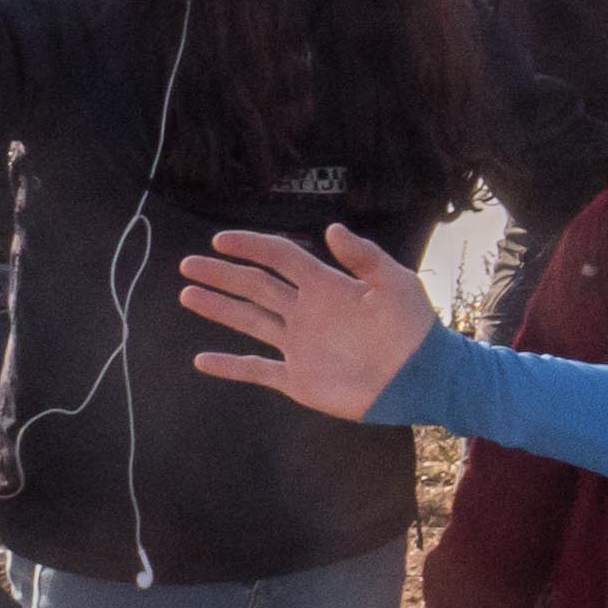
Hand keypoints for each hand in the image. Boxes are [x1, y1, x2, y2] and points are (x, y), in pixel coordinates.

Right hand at [177, 226, 440, 419]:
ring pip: (250, 321)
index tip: (220, 239)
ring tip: (187, 294)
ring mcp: (299, 345)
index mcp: (326, 286)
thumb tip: (330, 228)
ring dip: (219, 308)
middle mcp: (306, 311)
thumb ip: (364, 256)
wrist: (420, 379)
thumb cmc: (414, 328)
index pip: (281, 257)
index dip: (252, 246)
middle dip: (223, 274)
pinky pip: (257, 370)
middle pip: (256, 286)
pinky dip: (230, 366)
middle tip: (188, 263)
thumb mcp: (395, 284)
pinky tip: (202, 359)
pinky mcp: (298, 379)